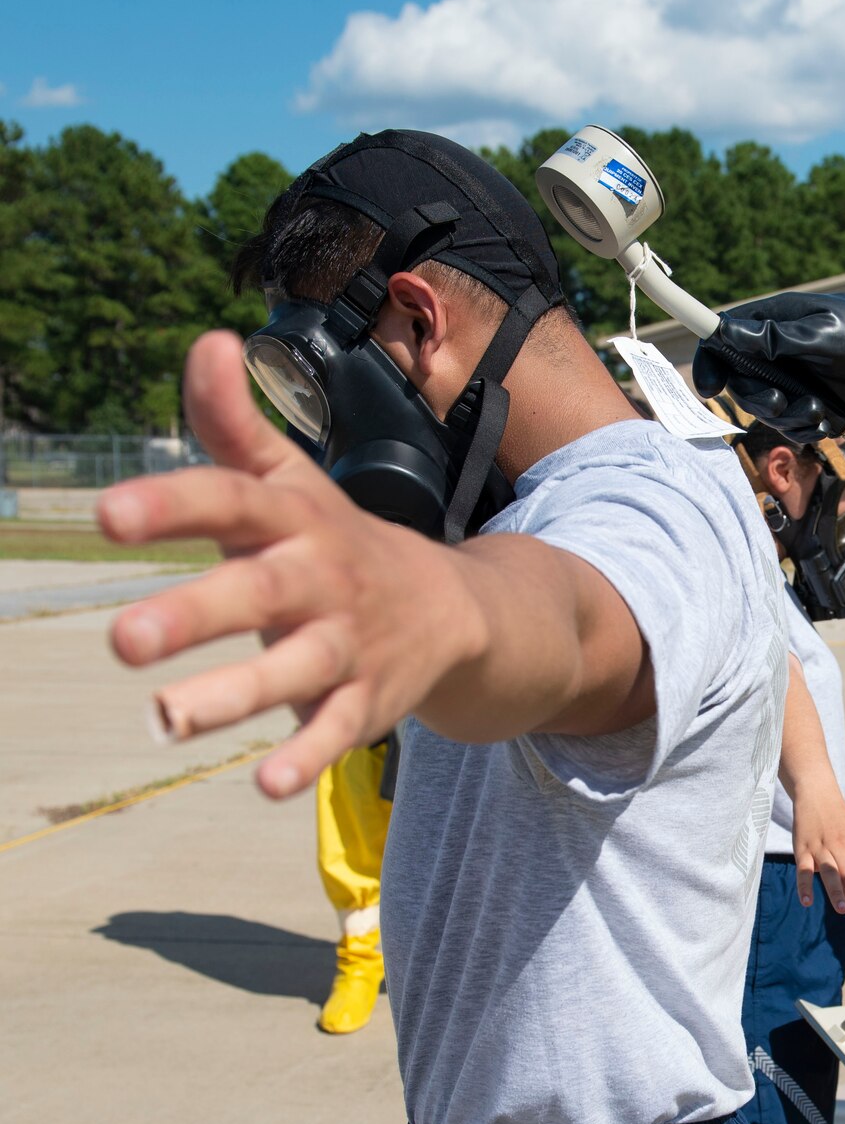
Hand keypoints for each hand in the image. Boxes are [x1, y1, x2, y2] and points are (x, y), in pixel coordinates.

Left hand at [98, 331, 481, 799]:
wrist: (457, 611)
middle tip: (122, 640)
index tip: (108, 515)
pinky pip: (338, 731)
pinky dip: (307, 756)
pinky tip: (267, 782)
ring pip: (292, 671)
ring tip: (164, 719)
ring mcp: (347, 644)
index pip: (232, 501)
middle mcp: (321, 580)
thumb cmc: (336, 544)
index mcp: (295, 522)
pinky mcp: (367, 702)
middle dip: (194, 614)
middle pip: (257, 592)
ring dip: (232, 695)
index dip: (173, 506)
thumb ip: (234, 422)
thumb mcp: (289, 483)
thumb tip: (208, 341)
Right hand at [692, 292, 844, 508]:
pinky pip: (796, 419)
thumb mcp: (839, 342)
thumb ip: (783, 336)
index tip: (711, 386)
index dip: (718, 352)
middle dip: (766, 395)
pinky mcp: (833, 404)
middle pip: (750, 369)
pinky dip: (810, 426)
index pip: (740, 326)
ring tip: (833, 419)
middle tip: (802, 408)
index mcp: (807, 314)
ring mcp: (820, 375)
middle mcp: (809, 341)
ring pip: (771, 399)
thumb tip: (733, 332)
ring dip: (791, 415)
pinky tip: (841, 426)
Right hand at [790, 787, 844, 928]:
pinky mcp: (802, 849)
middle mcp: (842, 847)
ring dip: (835, 891)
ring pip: (830, 872)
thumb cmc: (840, 823)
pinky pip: (803, 869)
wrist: (817, 794)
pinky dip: (804, 886)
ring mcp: (822, 848)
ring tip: (841, 910)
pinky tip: (807, 902)